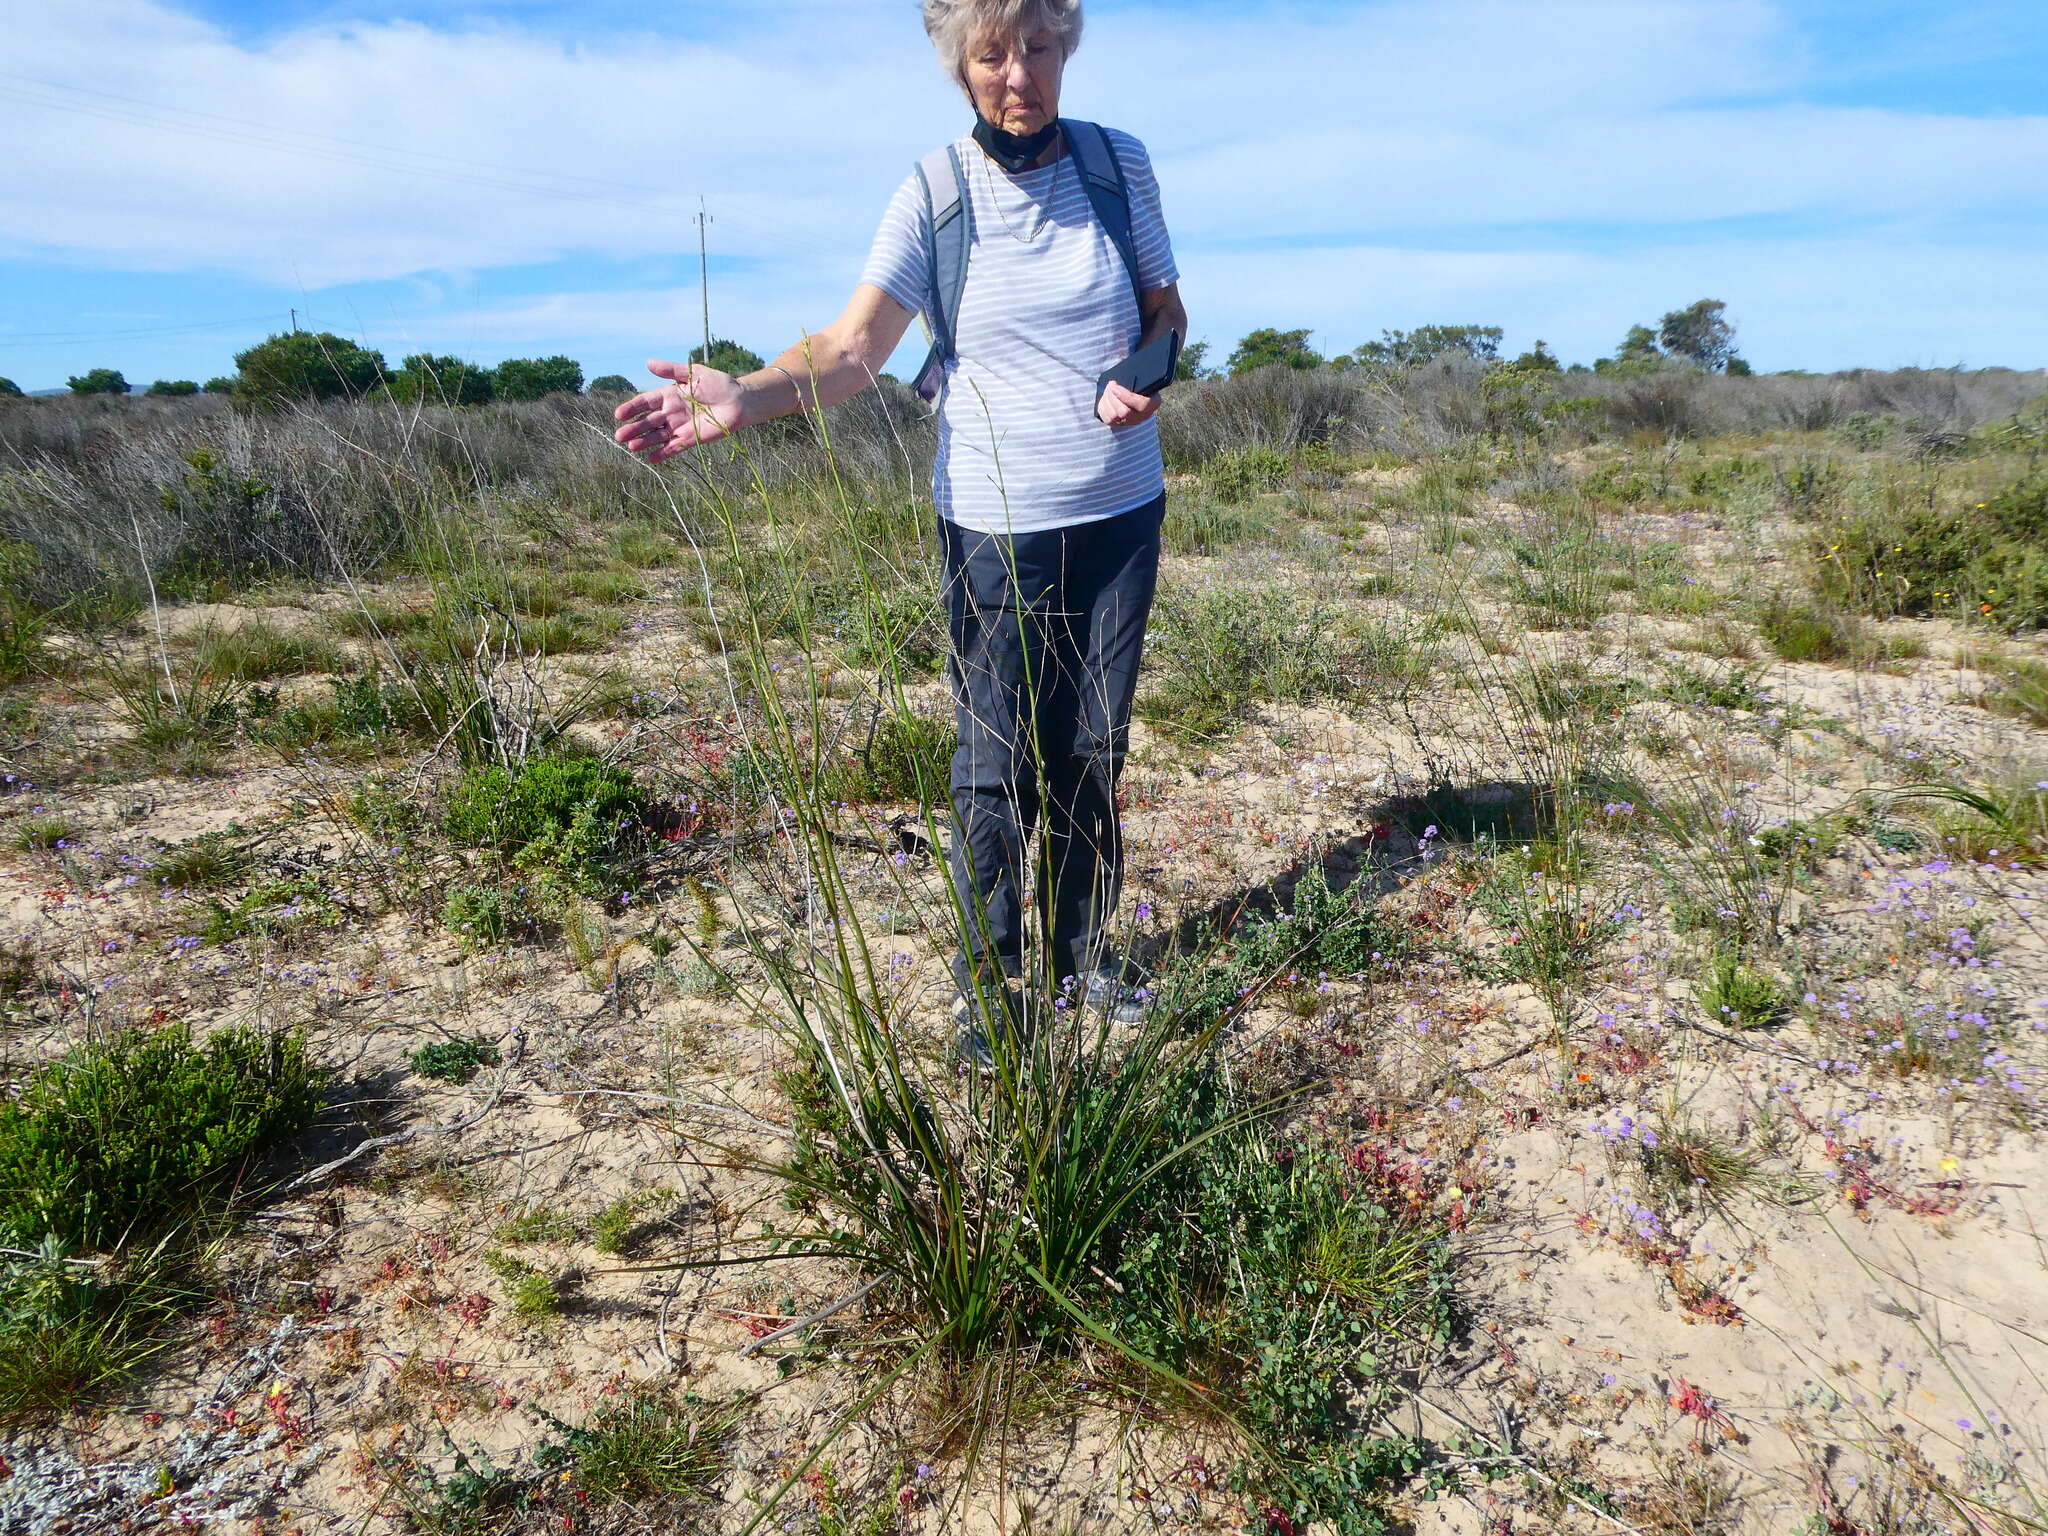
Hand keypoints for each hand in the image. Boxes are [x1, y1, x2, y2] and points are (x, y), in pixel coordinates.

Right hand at [613, 360, 746, 461]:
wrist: (740, 401)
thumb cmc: (719, 384)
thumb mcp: (694, 373)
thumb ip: (671, 370)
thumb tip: (648, 363)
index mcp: (669, 395)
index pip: (646, 402)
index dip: (632, 408)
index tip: (619, 414)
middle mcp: (671, 413)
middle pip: (648, 422)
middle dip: (634, 428)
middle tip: (619, 436)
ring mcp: (680, 427)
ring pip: (657, 436)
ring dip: (644, 441)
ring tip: (631, 447)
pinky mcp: (691, 439)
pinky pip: (674, 448)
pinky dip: (663, 453)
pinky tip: (651, 458)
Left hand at [1096, 379, 1159, 427]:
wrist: (1133, 389)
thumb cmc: (1139, 381)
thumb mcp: (1142, 377)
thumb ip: (1139, 375)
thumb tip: (1130, 365)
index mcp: (1153, 402)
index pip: (1142, 405)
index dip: (1126, 396)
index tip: (1116, 386)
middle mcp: (1143, 416)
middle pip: (1124, 412)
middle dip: (1113, 397)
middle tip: (1111, 385)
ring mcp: (1131, 422)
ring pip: (1114, 416)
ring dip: (1107, 400)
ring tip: (1108, 389)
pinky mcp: (1119, 424)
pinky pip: (1107, 419)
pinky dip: (1103, 406)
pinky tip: (1106, 397)